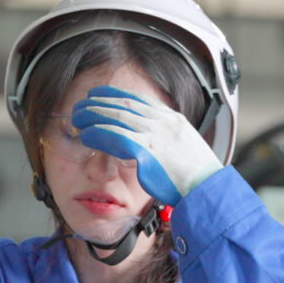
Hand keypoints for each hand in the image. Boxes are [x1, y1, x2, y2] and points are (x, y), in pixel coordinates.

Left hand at [72, 86, 222, 205]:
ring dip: (93, 115)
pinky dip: (98, 134)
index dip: (115, 95)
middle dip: (99, 103)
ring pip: (117, 117)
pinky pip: (116, 138)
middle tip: (81, 104)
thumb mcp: (184, 147)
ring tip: (77, 118)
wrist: (207, 188)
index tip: (99, 93)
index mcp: (172, 120)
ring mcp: (155, 136)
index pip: (139, 100)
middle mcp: (162, 123)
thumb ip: (165, 138)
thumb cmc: (197, 175)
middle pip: (124, 105)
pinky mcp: (146, 153)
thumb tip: (147, 140)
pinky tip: (85, 135)